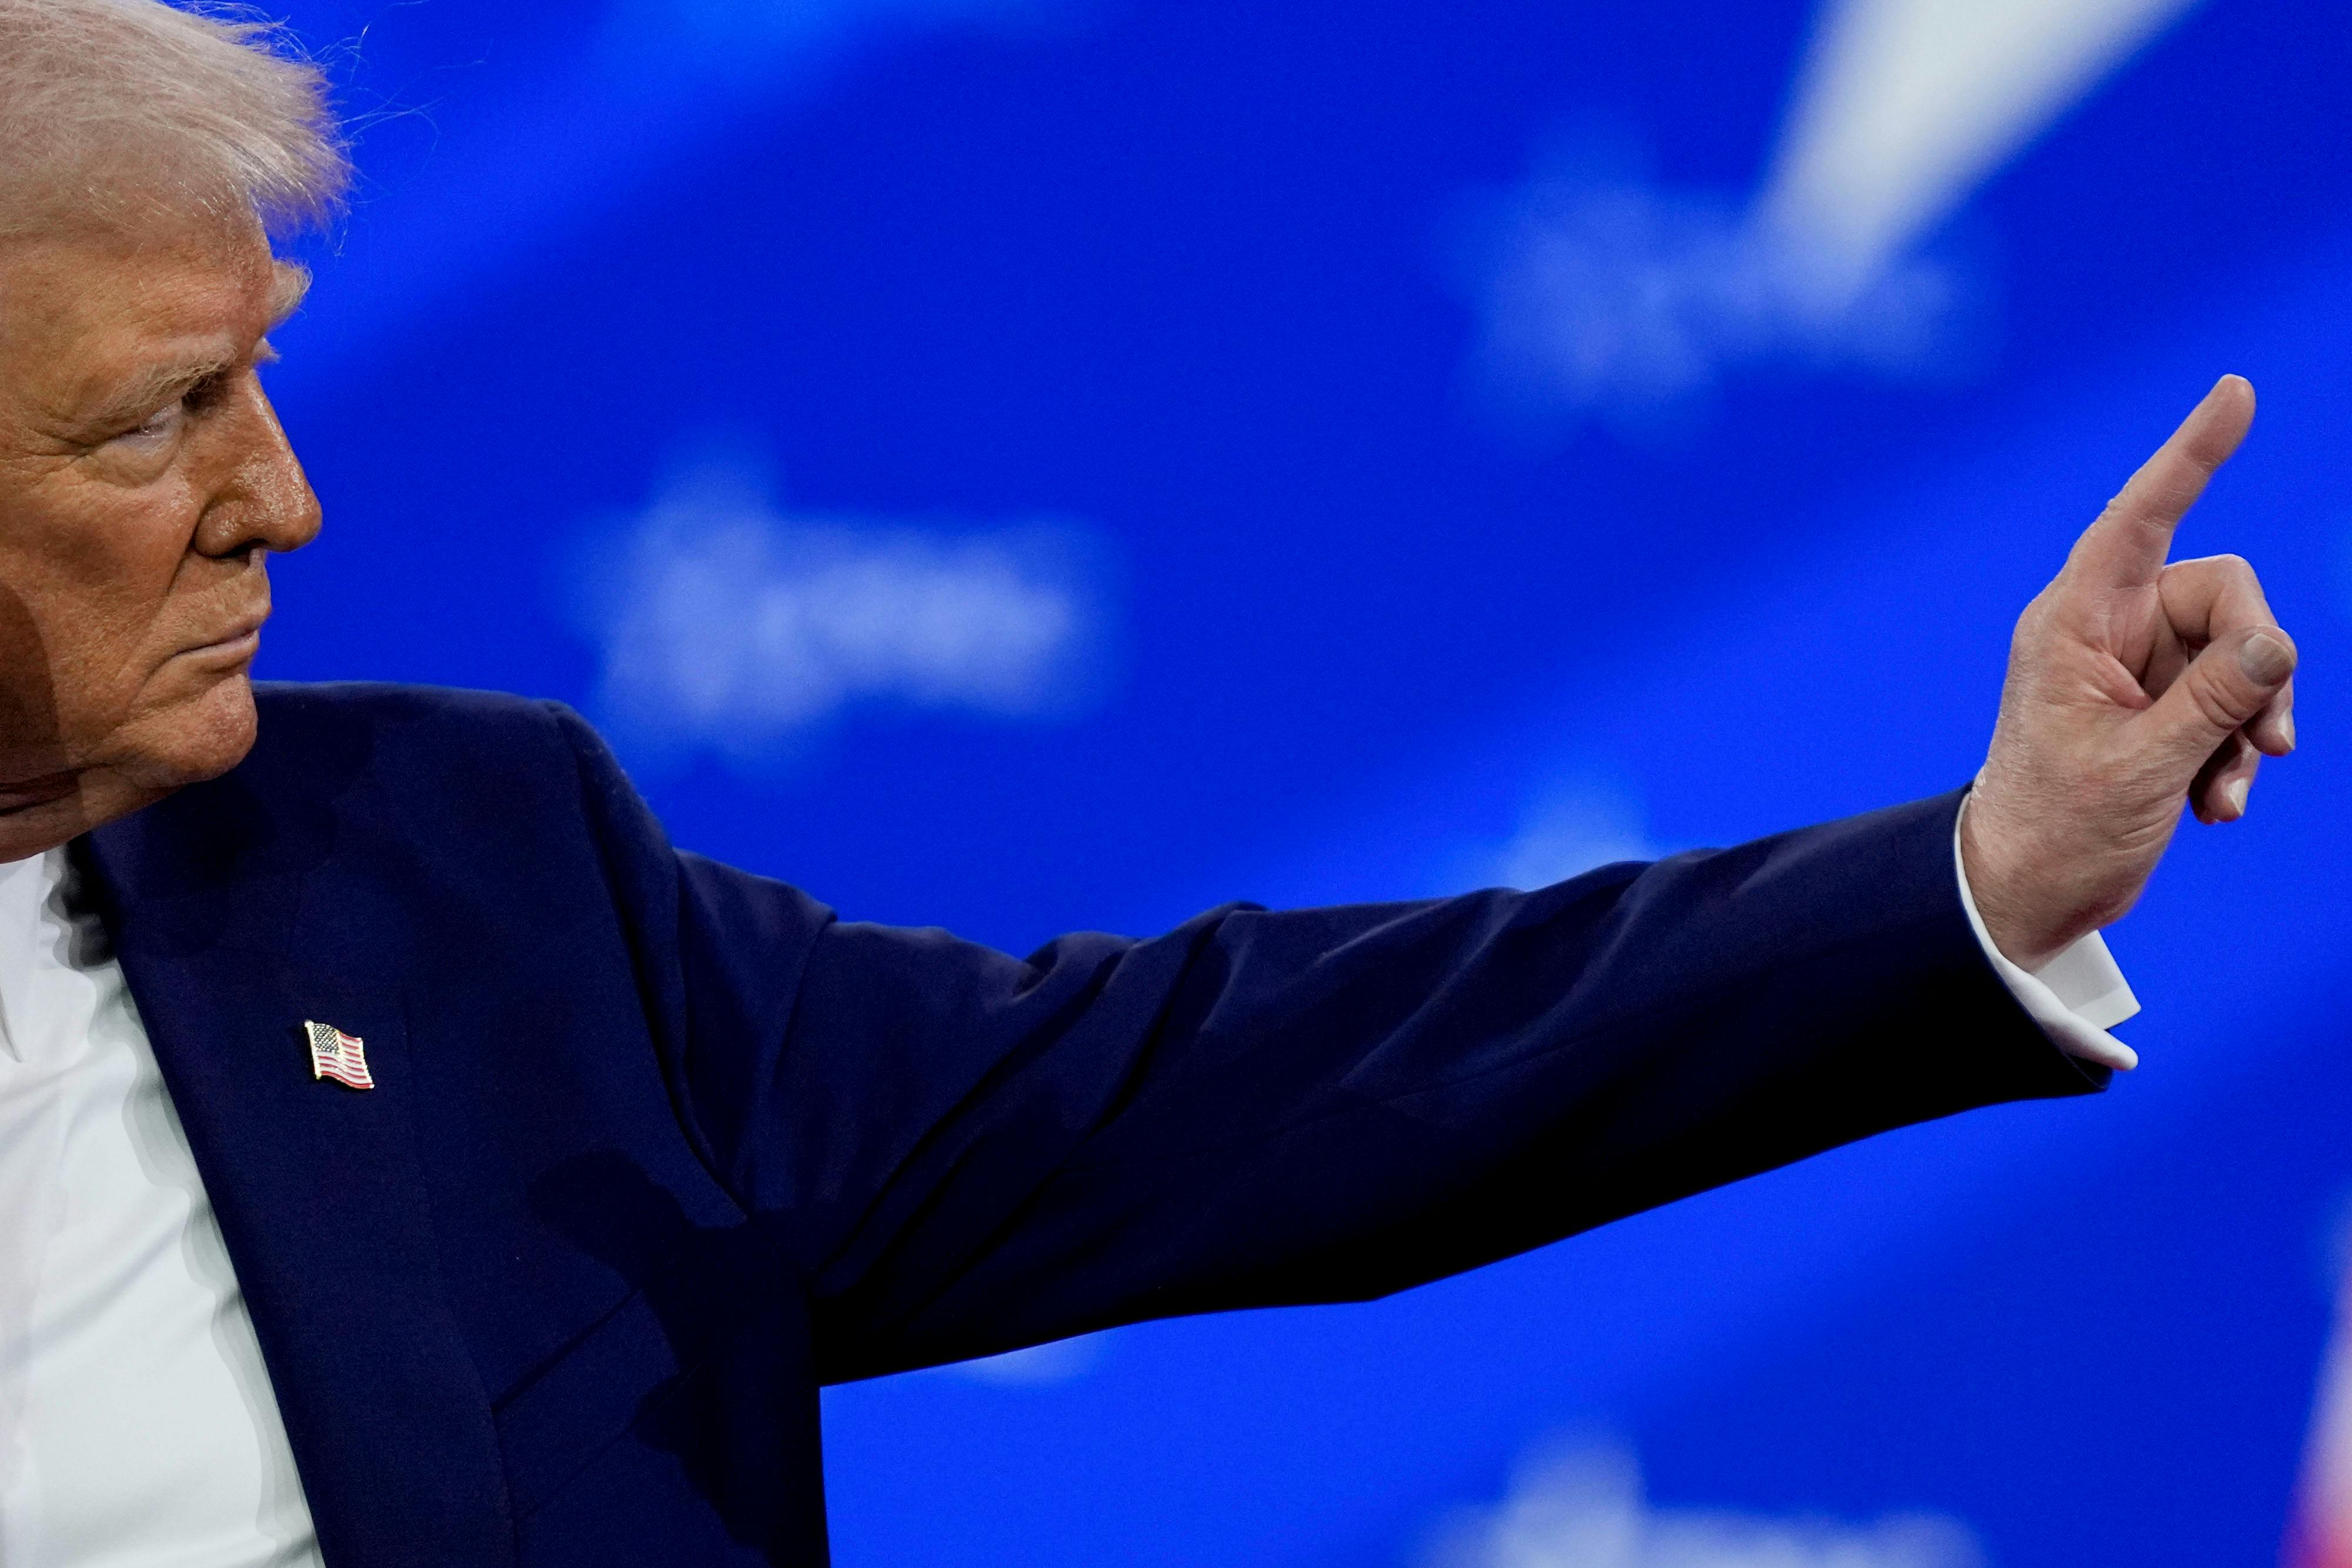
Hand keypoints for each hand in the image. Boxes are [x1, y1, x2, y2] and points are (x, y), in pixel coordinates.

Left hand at [1961, 374, 2296, 971]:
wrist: (2029, 894)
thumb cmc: (2057, 830)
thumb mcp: (2141, 768)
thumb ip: (2212, 703)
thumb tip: (2276, 647)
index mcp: (2074, 625)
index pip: (2139, 518)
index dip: (2189, 456)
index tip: (2235, 393)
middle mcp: (2106, 633)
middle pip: (2226, 597)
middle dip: (2261, 665)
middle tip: (2264, 740)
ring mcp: (2138, 671)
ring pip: (2242, 655)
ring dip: (2251, 725)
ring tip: (2228, 792)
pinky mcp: (2163, 711)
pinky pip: (2233, 701)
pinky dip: (2236, 753)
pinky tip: (2220, 807)